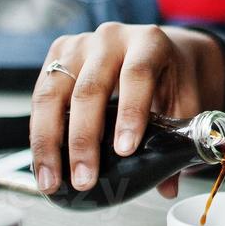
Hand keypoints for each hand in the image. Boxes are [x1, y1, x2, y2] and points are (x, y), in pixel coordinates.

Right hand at [29, 24, 224, 199]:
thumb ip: (180, 139)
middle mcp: (111, 38)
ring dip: (50, 143)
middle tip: (84, 180)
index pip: (137, 75)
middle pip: (90, 89)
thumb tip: (167, 188)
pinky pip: (40, 97)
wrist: (154, 47)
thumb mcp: (185, 100)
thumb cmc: (171, 76)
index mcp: (149, 42)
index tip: (125, 150)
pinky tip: (43, 163)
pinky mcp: (56, 56)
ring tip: (52, 181)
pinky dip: (39, 133)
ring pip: (54, 94)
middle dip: (84, 140)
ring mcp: (79, 44)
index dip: (130, 113)